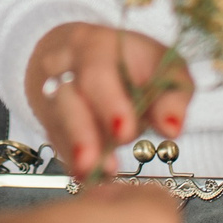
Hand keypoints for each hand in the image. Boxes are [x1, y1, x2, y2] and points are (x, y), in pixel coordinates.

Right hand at [25, 22, 194, 173]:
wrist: (84, 57)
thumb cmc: (131, 64)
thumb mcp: (162, 66)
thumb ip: (172, 94)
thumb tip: (172, 128)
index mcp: (95, 46)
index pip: (97, 72)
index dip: (109, 103)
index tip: (125, 132)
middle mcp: (65, 67)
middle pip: (68, 98)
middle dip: (83, 133)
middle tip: (97, 163)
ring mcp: (52, 95)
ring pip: (56, 122)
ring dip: (75, 150)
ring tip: (90, 173)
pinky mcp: (49, 122)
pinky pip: (56, 142)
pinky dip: (72, 161)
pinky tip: (86, 176)